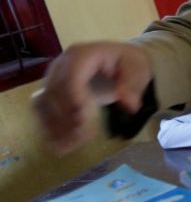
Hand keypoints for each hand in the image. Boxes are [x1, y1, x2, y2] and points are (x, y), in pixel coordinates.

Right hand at [33, 43, 152, 154]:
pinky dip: (48, 126)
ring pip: (43, 102)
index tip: (82, 122)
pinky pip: (42, 109)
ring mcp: (53, 77)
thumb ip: (133, 86)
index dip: (74, 100)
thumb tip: (129, 105)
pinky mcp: (51, 90)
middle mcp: (62, 64)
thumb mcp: (138, 71)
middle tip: (80, 139)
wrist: (120, 61)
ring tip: (68, 146)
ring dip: (54, 126)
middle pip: (55, 92)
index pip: (71, 77)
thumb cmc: (129, 64)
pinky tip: (58, 144)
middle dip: (66, 118)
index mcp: (83, 55)